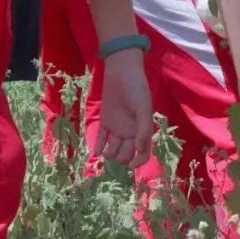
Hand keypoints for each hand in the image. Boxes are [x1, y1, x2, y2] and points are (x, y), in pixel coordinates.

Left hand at [96, 49, 152, 167]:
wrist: (122, 73)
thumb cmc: (136, 89)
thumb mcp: (143, 108)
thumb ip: (143, 129)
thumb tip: (139, 149)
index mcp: (143, 130)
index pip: (143, 153)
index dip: (138, 162)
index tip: (130, 166)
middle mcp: (131, 132)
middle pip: (126, 154)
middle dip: (122, 158)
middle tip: (115, 154)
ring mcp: (118, 128)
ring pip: (114, 149)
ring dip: (110, 155)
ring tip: (105, 153)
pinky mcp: (106, 122)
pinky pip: (102, 138)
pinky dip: (99, 146)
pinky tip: (96, 151)